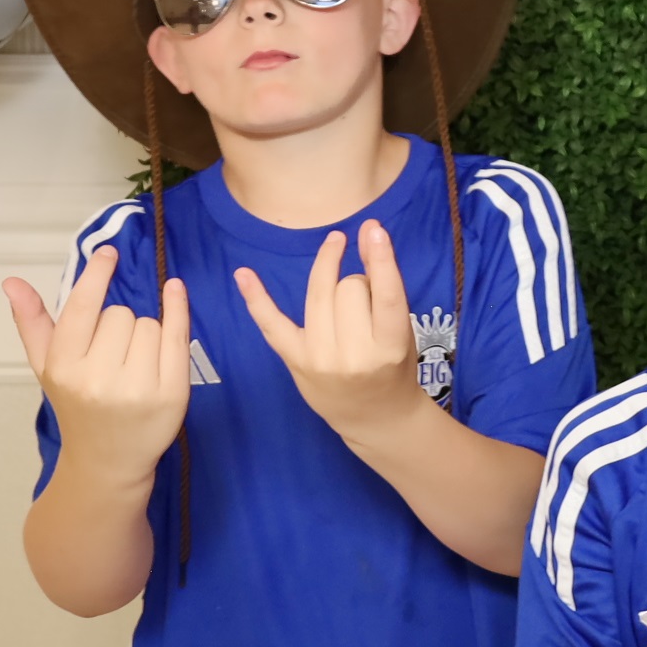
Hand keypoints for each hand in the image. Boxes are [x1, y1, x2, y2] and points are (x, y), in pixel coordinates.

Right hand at [5, 247, 189, 486]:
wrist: (108, 462)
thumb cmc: (78, 407)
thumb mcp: (48, 368)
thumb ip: (32, 323)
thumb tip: (11, 282)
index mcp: (65, 368)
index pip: (83, 307)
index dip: (97, 275)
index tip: (108, 252)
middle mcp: (99, 379)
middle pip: (120, 314)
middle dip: (118, 325)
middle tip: (112, 356)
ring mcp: (138, 388)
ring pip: (149, 323)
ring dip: (144, 334)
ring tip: (132, 364)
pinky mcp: (172, 394)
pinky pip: (178, 334)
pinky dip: (178, 311)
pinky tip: (175, 292)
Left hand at [237, 221, 425, 440]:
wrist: (375, 417)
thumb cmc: (394, 368)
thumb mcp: (402, 331)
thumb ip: (387, 287)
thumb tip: (370, 233)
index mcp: (390, 347)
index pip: (387, 296)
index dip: (381, 260)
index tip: (373, 228)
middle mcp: (354, 356)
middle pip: (349, 288)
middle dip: (359, 284)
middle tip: (366, 307)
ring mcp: (320, 359)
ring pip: (320, 293)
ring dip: (332, 280)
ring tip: (343, 291)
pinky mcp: (296, 362)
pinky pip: (273, 324)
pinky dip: (257, 299)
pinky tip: (243, 274)